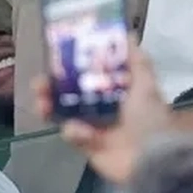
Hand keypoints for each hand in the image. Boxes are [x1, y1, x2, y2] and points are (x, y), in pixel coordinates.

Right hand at [34, 38, 170, 184]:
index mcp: (115, 89)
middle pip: (69, 92)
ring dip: (49, 106)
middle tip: (40, 82)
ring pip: (63, 112)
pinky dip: (74, 131)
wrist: (152, 158)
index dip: (71, 65)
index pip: (87, 73)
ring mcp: (93, 126)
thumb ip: (138, 61)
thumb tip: (128, 34)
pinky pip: (72, 134)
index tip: (56, 57)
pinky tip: (81, 130)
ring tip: (42, 101)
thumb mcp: (146, 85)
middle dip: (51, 86)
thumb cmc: (149, 117)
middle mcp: (102, 106)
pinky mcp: (87, 146)